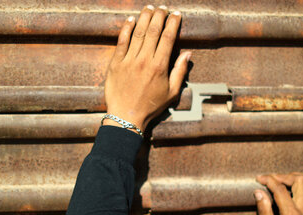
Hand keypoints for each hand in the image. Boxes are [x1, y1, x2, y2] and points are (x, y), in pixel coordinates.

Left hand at [104, 5, 190, 131]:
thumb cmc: (150, 106)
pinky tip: (131, 20)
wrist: (126, 116)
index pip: (168, 38)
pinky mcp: (115, 63)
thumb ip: (180, 72)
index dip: (173, 23)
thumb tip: (187, 53)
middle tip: (163, 8)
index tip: (176, 14)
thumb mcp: (172, 92)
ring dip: (144, 18)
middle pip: (153, 31)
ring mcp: (128, 61)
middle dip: (159, 16)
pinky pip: (121, 42)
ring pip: (137, 33)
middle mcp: (144, 60)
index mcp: (159, 66)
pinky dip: (126, 29)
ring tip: (149, 8)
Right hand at [254, 173, 302, 214]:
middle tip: (273, 179)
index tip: (259, 179)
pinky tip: (296, 187)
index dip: (268, 180)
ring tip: (285, 181)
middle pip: (298, 180)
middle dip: (283, 176)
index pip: (280, 188)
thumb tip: (259, 191)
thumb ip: (263, 210)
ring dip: (297, 177)